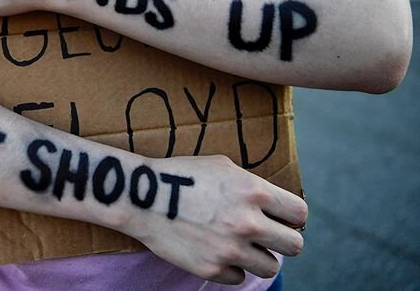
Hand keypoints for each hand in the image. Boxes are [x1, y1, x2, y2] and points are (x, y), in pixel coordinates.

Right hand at [124, 155, 306, 284]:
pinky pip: (239, 277)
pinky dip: (231, 267)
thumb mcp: (222, 166)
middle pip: (295, 246)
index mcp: (254, 192)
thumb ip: (253, 186)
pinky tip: (216, 250)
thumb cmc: (181, 175)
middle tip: (265, 234)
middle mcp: (248, 223)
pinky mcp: (213, 269)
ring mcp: (231, 249)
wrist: (143, 197)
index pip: (300, 214)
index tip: (281, 217)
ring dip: (258, 256)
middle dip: (282, 239)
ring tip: (239, 244)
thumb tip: (274, 205)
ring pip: (271, 267)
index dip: (291, 216)